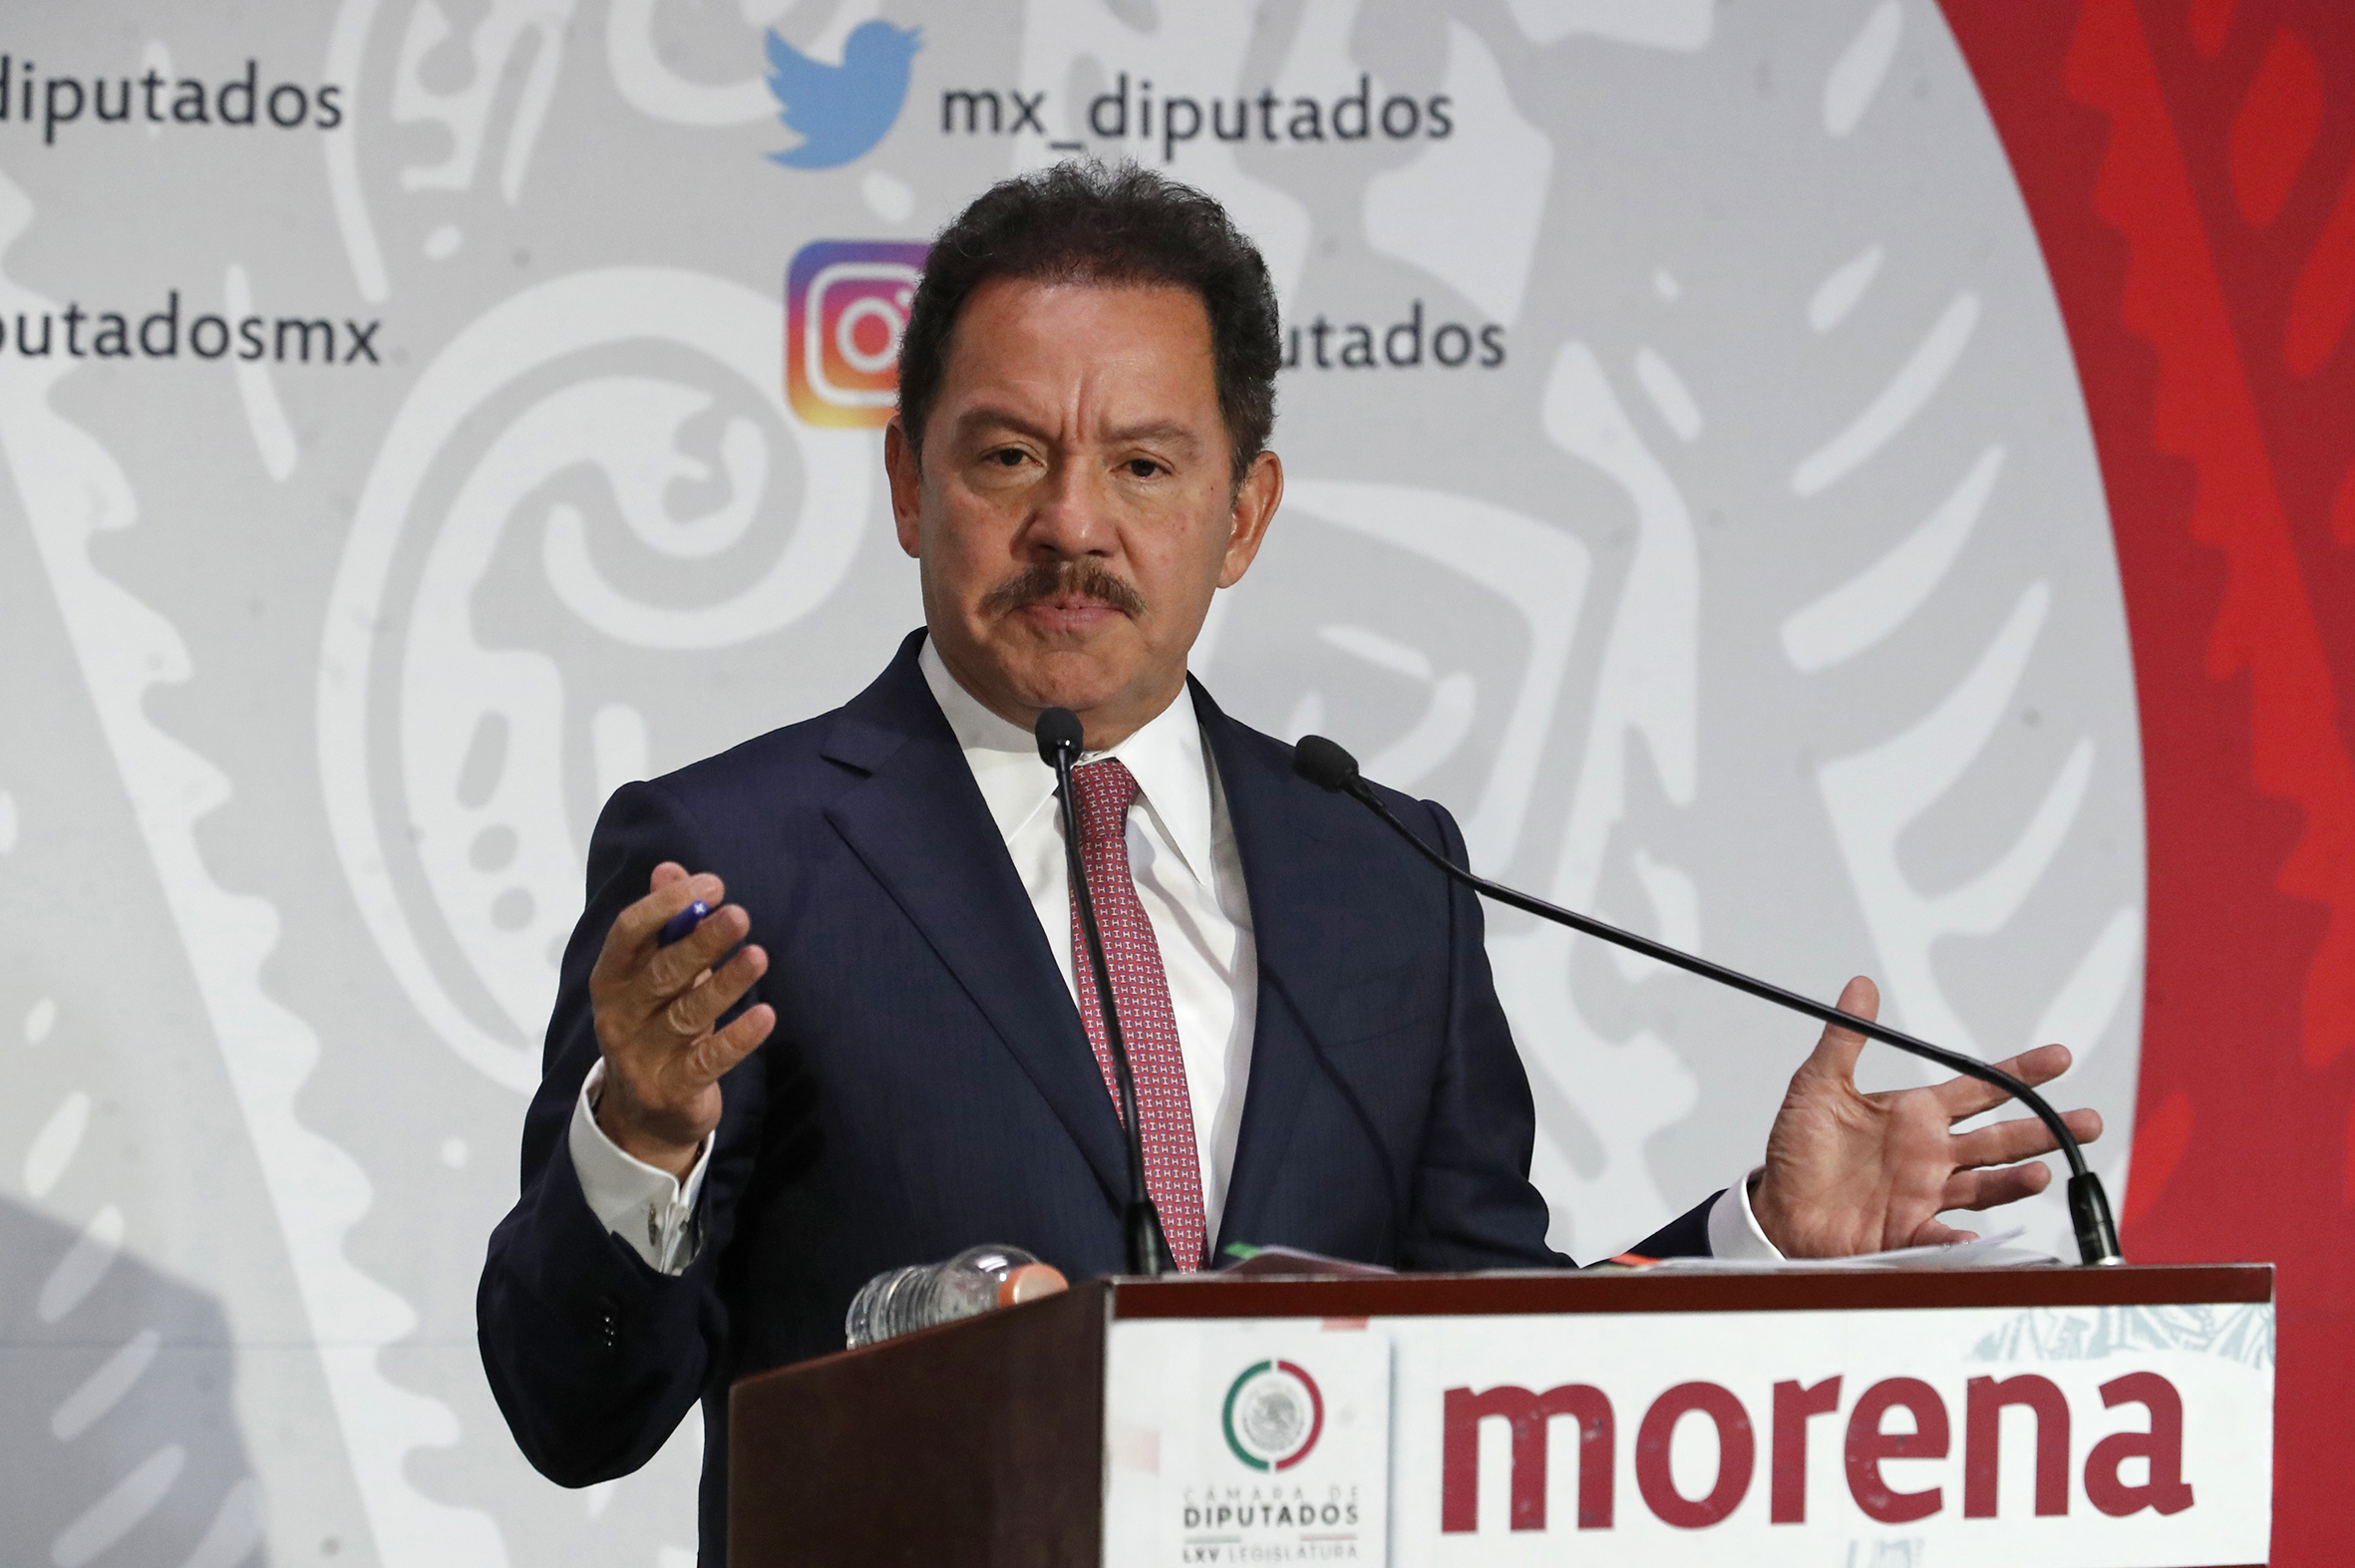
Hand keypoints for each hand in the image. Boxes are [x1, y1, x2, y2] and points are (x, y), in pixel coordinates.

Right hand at [587, 862, 774, 1180]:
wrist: (644, 1116)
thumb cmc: (656, 1027)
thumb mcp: (654, 976)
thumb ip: (663, 925)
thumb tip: (669, 868)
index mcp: (610, 979)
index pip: (629, 933)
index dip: (668, 905)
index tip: (713, 884)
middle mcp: (619, 1016)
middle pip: (661, 973)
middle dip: (701, 941)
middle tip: (740, 916)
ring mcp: (641, 1056)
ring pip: (687, 1014)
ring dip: (726, 983)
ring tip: (759, 956)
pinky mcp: (670, 1090)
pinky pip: (708, 1060)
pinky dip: (738, 1037)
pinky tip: (765, 1015)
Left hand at [1750, 976, 2102, 1256]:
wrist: (1779, 1208)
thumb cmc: (1799, 1150)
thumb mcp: (1817, 1086)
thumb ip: (1844, 1039)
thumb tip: (1860, 986)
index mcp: (1916, 1115)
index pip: (1979, 1088)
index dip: (2019, 1073)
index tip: (2059, 1057)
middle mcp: (1931, 1154)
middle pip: (1999, 1138)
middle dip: (2042, 1129)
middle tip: (2088, 1121)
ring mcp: (1925, 1194)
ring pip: (1985, 1185)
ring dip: (2015, 1181)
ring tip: (2041, 1173)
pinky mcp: (1909, 1231)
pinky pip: (1941, 1236)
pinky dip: (1959, 1239)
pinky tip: (1972, 1236)